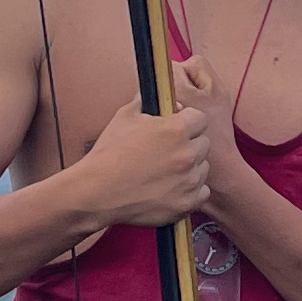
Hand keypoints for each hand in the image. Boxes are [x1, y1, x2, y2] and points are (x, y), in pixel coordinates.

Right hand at [75, 79, 213, 231]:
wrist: (97, 192)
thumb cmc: (109, 154)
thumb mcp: (124, 117)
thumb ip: (146, 102)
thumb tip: (160, 97)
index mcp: (176, 130)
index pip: (200, 118)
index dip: (188, 121)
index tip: (178, 126)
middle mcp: (187, 154)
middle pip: (204, 143)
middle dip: (189, 143)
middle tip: (169, 150)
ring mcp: (189, 181)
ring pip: (203, 168)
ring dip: (191, 167)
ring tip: (167, 171)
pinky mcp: (186, 203)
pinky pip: (202, 192)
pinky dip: (191, 190)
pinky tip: (173, 187)